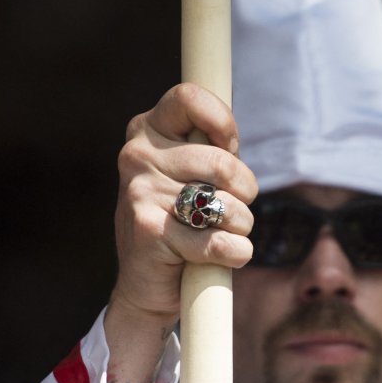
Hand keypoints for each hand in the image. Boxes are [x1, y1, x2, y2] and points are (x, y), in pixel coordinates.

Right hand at [109, 82, 257, 327]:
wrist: (147, 284)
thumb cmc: (183, 223)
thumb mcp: (193, 174)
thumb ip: (211, 147)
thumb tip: (230, 136)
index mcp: (147, 130)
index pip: (190, 98)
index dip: (224, 124)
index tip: (230, 149)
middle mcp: (137, 155)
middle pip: (223, 163)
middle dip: (245, 191)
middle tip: (232, 208)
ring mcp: (139, 193)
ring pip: (225, 204)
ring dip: (241, 225)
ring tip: (222, 232)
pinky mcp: (149, 231)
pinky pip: (218, 241)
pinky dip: (236, 252)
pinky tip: (226, 255)